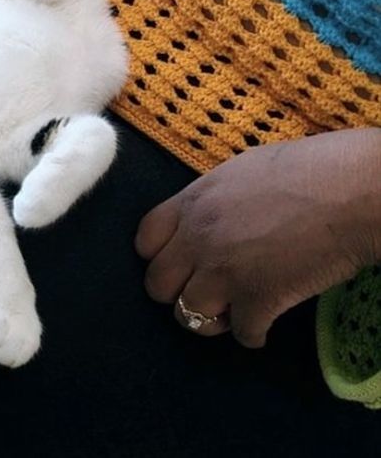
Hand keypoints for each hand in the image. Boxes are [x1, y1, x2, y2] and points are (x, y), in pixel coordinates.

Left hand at [136, 128, 380, 347]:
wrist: (357, 190)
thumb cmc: (313, 168)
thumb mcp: (245, 170)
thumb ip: (216, 198)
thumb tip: (210, 214)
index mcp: (193, 202)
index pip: (144, 240)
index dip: (158, 255)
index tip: (177, 262)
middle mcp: (198, 238)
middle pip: (156, 284)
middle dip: (176, 291)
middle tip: (203, 290)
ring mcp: (224, 272)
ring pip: (187, 315)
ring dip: (208, 318)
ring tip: (228, 312)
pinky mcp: (258, 300)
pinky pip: (240, 333)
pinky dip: (252, 334)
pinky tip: (263, 325)